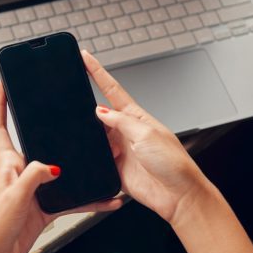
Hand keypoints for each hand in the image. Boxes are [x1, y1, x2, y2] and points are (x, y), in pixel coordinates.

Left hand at [0, 80, 122, 252]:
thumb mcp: (15, 196)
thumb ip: (34, 175)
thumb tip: (53, 166)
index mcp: (7, 165)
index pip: (0, 127)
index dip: (0, 104)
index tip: (3, 85)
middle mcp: (20, 174)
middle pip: (37, 145)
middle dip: (51, 130)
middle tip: (67, 115)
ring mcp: (33, 191)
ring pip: (60, 173)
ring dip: (78, 168)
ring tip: (99, 156)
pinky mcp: (44, 208)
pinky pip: (70, 200)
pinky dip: (88, 201)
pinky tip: (105, 200)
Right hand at [82, 50, 216, 223]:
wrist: (178, 196)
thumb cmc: (173, 164)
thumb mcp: (146, 134)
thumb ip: (121, 121)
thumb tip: (100, 111)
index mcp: (137, 117)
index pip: (112, 89)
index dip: (98, 72)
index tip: (85, 57)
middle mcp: (127, 131)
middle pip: (100, 114)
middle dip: (87, 110)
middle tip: (74, 104)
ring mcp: (120, 150)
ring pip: (95, 137)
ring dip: (91, 138)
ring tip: (92, 141)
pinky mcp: (115, 169)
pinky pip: (96, 159)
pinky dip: (91, 157)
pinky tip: (91, 157)